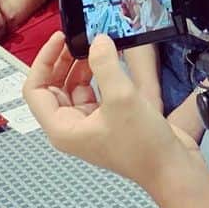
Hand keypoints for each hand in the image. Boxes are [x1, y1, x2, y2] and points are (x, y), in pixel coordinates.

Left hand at [23, 32, 199, 187]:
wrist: (172, 169)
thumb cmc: (144, 148)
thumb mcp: (120, 97)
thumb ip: (104, 64)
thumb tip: (97, 41)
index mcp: (62, 128)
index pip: (35, 89)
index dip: (43, 61)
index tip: (59, 40)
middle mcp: (72, 127)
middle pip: (54, 86)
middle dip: (63, 61)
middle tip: (76, 38)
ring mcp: (90, 123)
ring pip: (75, 86)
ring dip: (82, 65)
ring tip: (95, 45)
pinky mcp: (109, 119)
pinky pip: (95, 90)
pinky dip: (100, 74)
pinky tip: (110, 60)